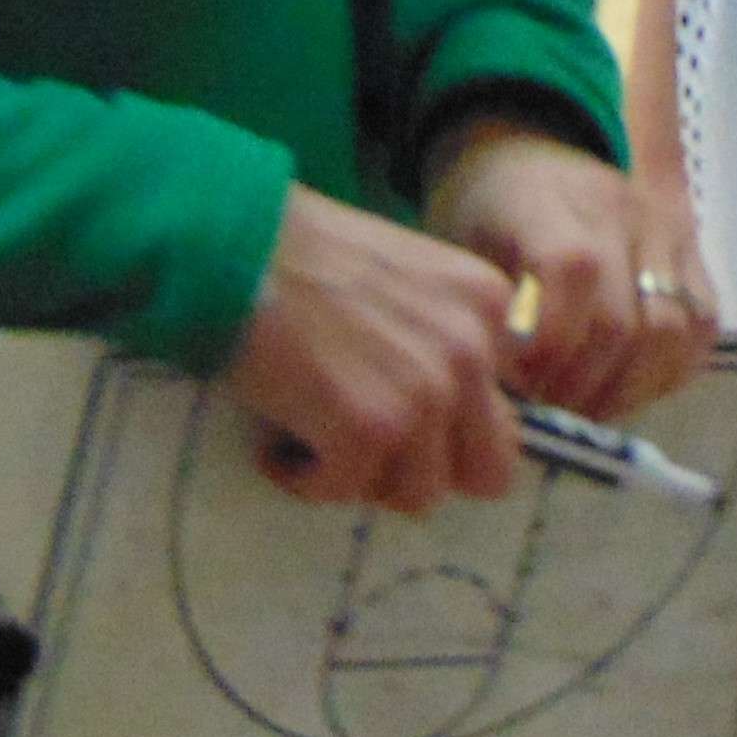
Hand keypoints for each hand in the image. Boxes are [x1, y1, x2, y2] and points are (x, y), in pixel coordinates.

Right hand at [226, 186, 524, 512]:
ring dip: (363, 476)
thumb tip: (450, 422)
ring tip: (314, 436)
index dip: (450, 429)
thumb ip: (443, 337)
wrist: (227, 242)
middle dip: (426, 470)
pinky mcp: (370, 427)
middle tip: (365, 445)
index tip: (395, 412)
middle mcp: (473, 350)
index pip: (508, 413)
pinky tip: (277, 445)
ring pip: (419, 495)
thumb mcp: (406, 278)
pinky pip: (345, 492)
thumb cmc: (299, 254)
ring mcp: (426, 391)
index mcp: (490, 306)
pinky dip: (304, 479)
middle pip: (487, 471)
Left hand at [423, 119, 717, 422]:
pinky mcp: (698, 260)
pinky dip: (664, 374)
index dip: (550, 341)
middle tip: (545, 408)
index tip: (516, 380)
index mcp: (551, 197)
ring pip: (673, 333)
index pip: (573, 269)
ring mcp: (670, 233)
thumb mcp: (462, 245)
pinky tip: (618, 386)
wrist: (527, 152)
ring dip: (626, 388)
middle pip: (624, 319)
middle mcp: (624, 209)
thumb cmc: (485, 210)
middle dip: (581, 384)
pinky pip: (701, 333)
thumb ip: (490, 308)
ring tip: (582, 405)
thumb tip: (507, 388)